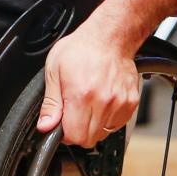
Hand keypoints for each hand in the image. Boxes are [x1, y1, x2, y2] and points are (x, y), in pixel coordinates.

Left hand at [36, 23, 140, 147]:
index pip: (74, 136)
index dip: (64, 133)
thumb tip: (46, 125)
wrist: (110, 36)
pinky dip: (108, 120)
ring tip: (88, 104)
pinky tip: (101, 103)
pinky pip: (117, 125)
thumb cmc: (81, 49)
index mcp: (81, 95)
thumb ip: (50, 103)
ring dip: (93, 126)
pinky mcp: (131, 102)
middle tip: (74, 113)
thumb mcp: (54, 70)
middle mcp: (103, 101)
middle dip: (78, 131)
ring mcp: (119, 103)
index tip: (62, 124)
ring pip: (104, 133)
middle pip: (89, 139)